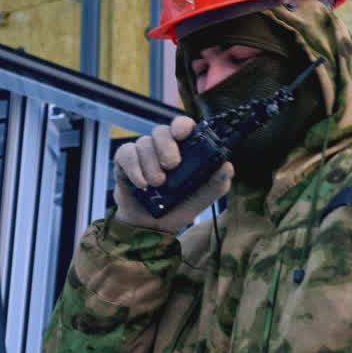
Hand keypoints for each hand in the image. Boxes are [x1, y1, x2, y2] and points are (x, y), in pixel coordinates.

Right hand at [112, 116, 233, 232]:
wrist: (153, 227)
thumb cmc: (179, 206)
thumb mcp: (203, 198)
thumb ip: (217, 182)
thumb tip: (227, 166)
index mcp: (182, 148)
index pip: (182, 126)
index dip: (182, 125)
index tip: (183, 133)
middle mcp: (162, 146)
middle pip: (161, 131)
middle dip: (166, 146)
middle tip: (172, 166)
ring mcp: (142, 153)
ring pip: (144, 143)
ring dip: (151, 164)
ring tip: (158, 184)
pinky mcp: (124, 162)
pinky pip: (126, 153)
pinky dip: (135, 168)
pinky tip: (142, 184)